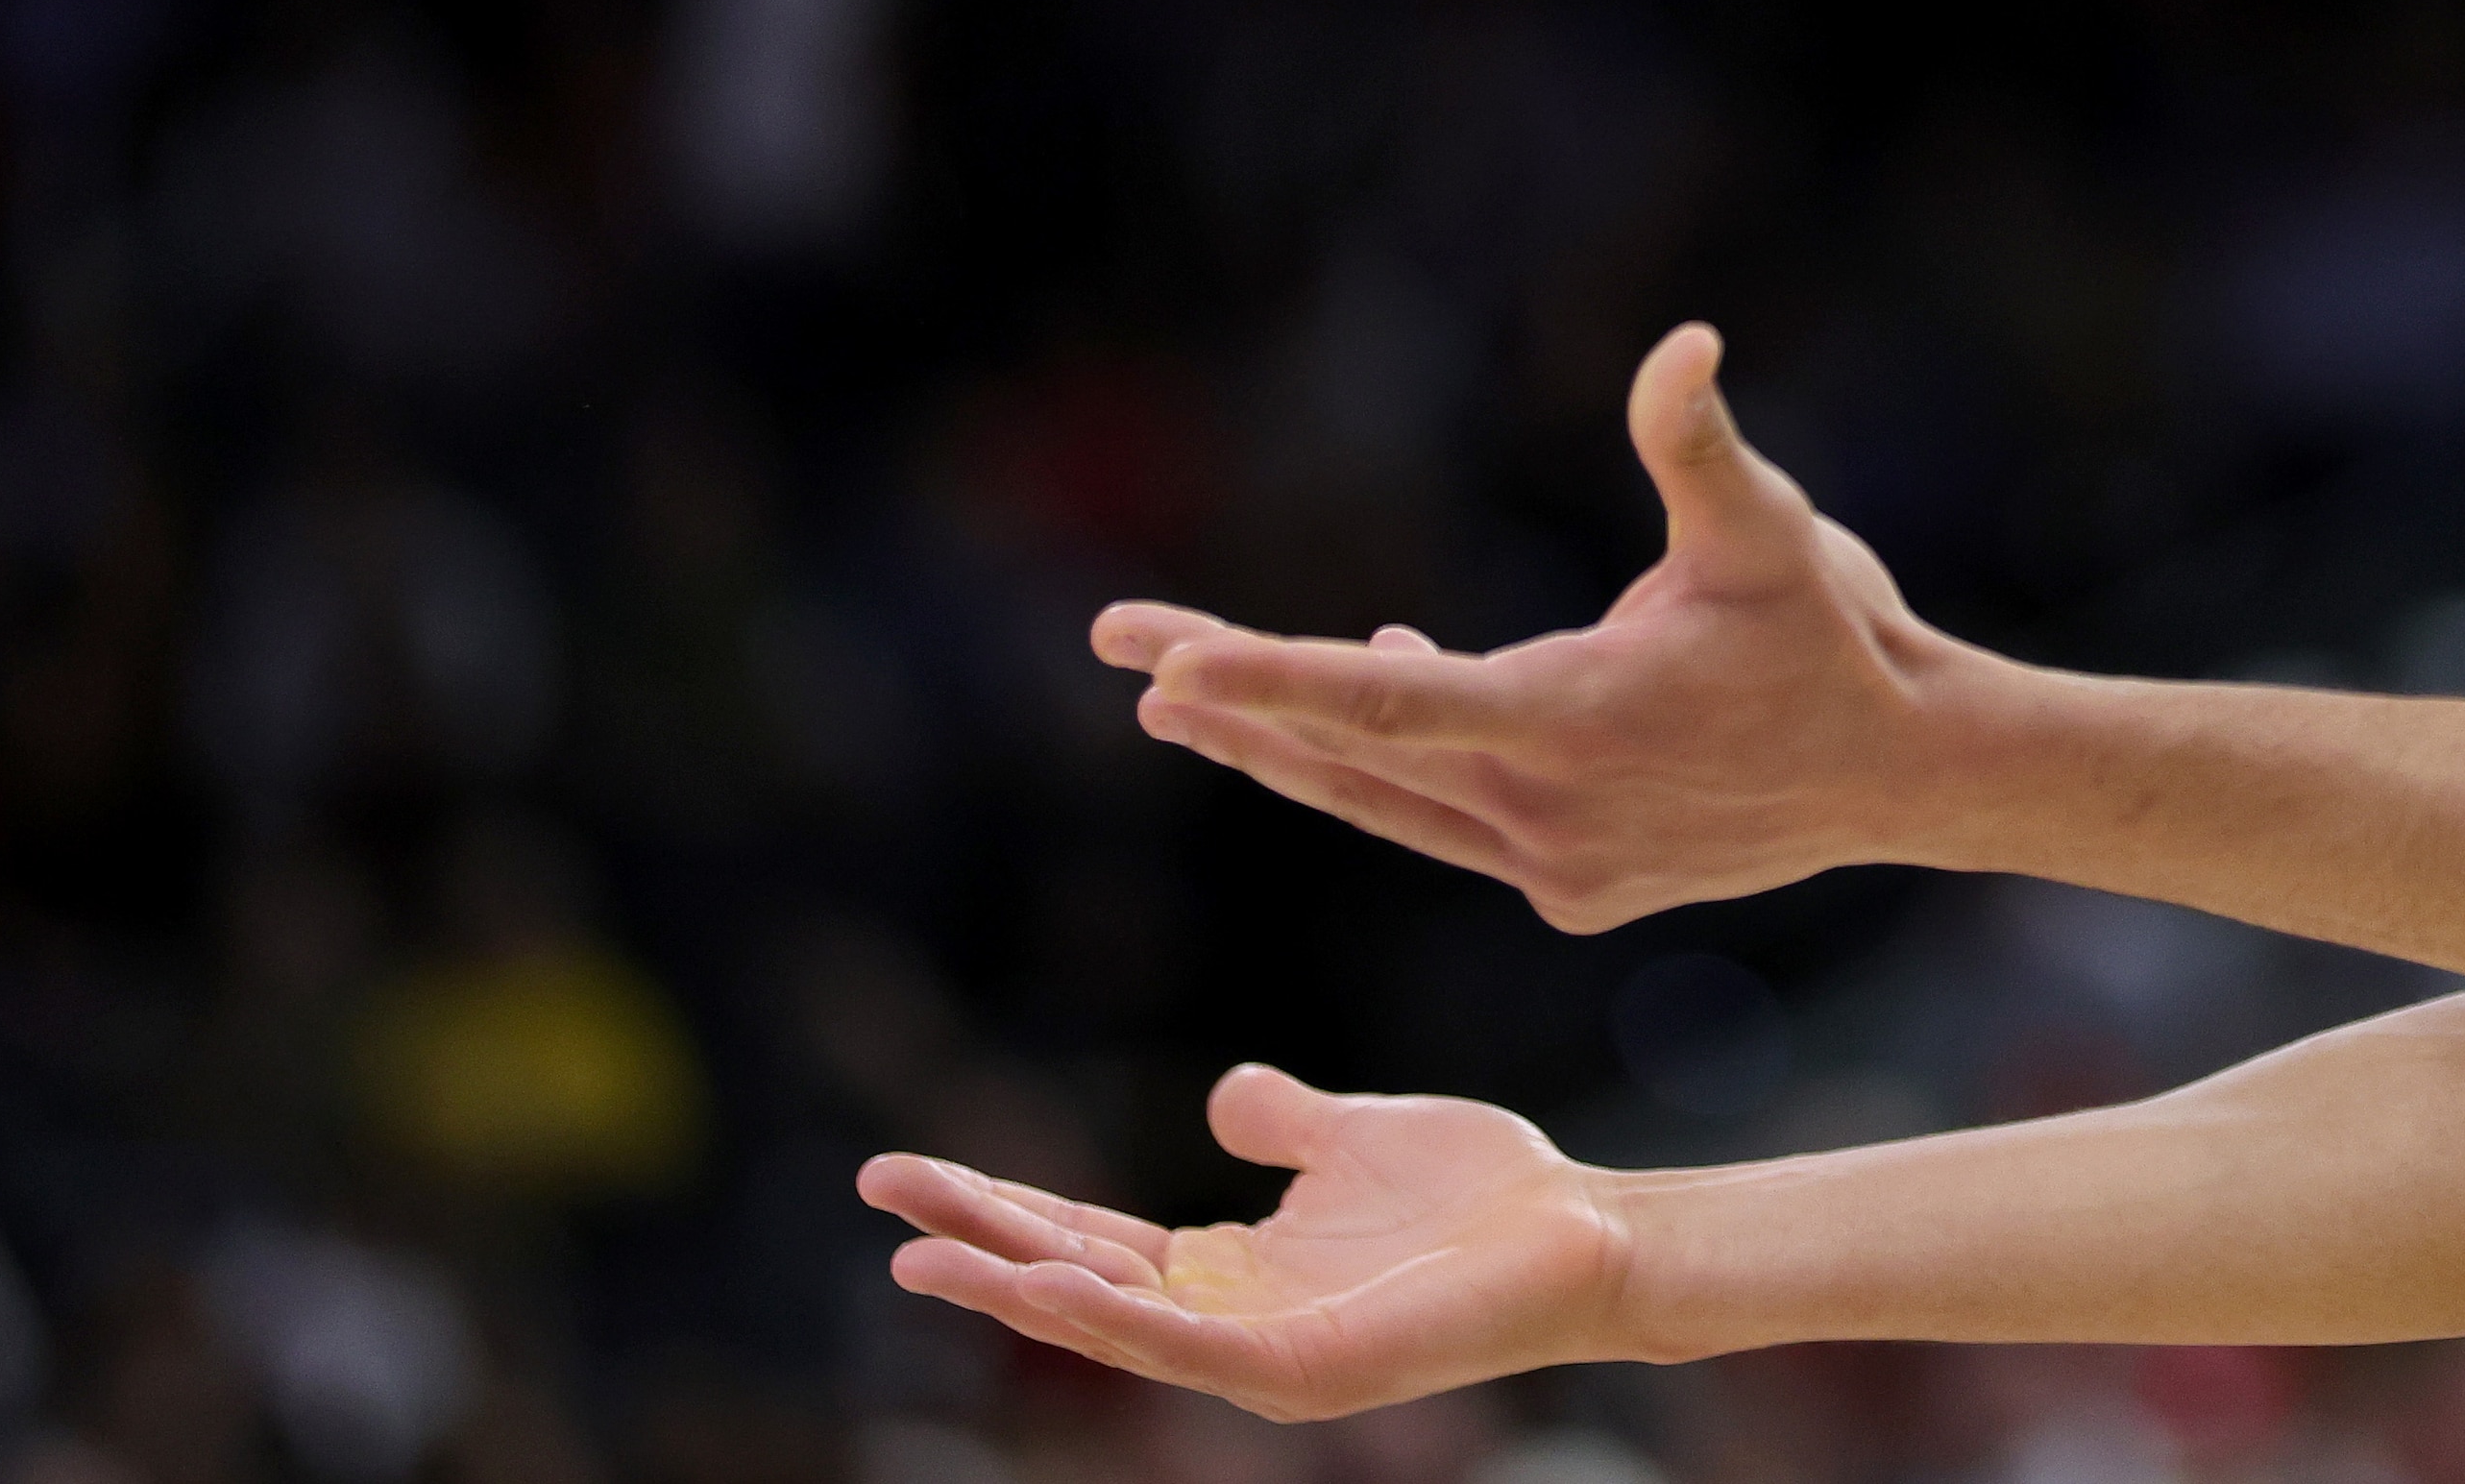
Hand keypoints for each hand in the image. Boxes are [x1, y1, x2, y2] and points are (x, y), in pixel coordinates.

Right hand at [861, 1065, 1630, 1415]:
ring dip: (1020, 1291)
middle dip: (979, 1242)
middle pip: (1077, 1278)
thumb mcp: (1353, 1137)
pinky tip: (1058, 1283)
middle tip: (882, 1198)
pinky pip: (1193, 1349)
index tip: (908, 1173)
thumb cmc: (1480, 1195)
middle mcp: (1230, 1322)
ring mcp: (1263, 1356)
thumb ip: (1284, 1123)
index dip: (1002, 1207)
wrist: (1581, 1230)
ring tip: (929, 1257)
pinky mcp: (1307, 1370)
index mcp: (1231, 1268)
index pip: (1086, 1237)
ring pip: (1114, 1325)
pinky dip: (1121, 1319)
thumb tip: (1224, 1094)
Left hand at [1097, 324, 1979, 929]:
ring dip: (1287, 746)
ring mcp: (1559, 864)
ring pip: (1389, 800)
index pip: (1392, 705)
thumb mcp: (1770, 525)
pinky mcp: (1573, 887)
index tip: (1164, 665)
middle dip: (1235, 697)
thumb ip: (1697, 442)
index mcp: (1577, 723)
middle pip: (1358, 752)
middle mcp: (1550, 814)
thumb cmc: (1834, 632)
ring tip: (1182, 700)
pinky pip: (1449, 817)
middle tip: (1122, 651)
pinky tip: (1377, 687)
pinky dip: (1394, 766)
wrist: (1908, 772)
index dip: (1274, 681)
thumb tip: (1682, 342)